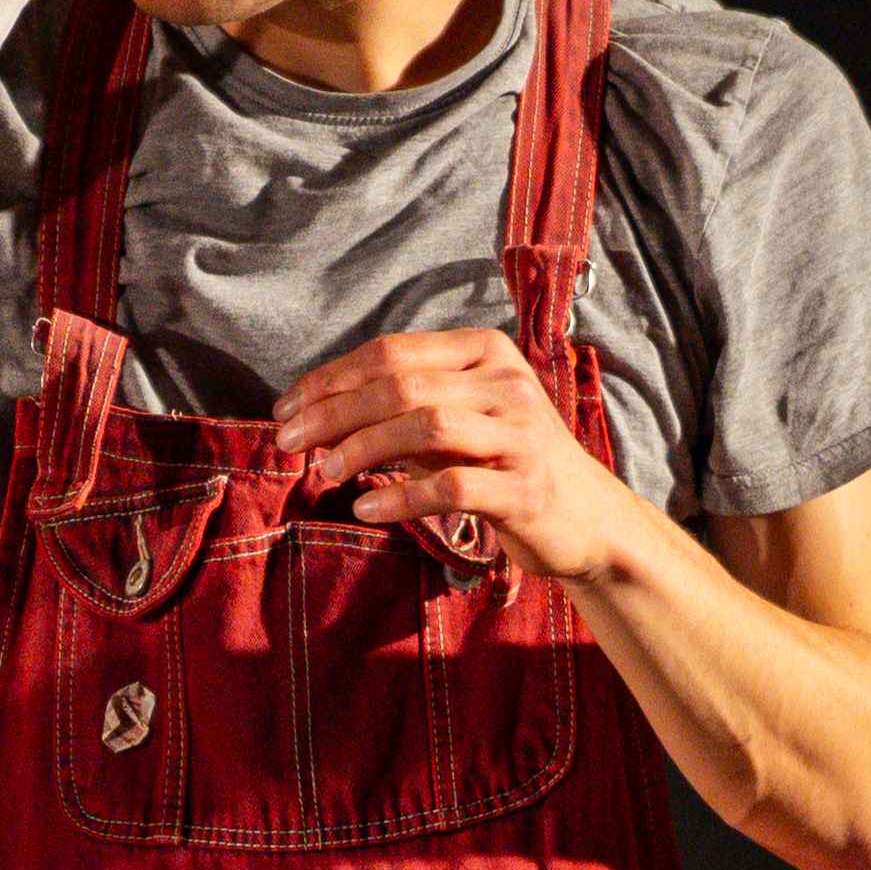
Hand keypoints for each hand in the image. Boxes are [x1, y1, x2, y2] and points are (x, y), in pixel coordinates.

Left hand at [276, 329, 657, 584]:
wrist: (585, 518)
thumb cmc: (504, 464)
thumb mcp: (453, 424)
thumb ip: (396, 411)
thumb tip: (313, 414)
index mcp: (485, 351)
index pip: (392, 354)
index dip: (330, 379)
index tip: (285, 408)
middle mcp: (506, 382)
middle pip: (401, 385)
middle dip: (333, 412)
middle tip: (286, 441)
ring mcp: (520, 433)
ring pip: (425, 426)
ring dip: (363, 448)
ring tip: (326, 472)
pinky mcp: (525, 487)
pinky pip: (452, 486)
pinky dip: (400, 498)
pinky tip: (365, 510)